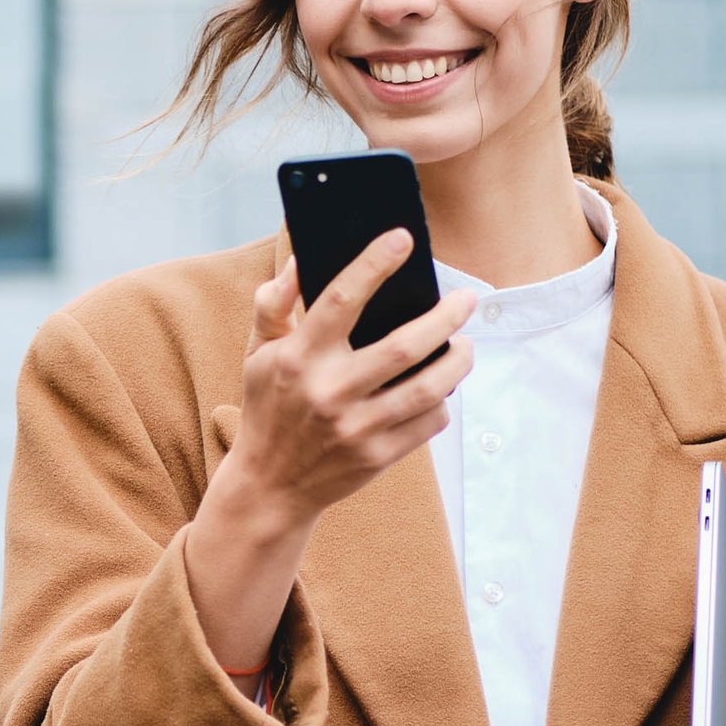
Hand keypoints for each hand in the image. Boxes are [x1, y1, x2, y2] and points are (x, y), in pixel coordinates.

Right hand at [221, 230, 478, 528]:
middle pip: (403, 346)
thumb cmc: (269, 408)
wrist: (269, 485)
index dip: (373, 265)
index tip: (401, 239)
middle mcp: (328, 391)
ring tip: (466, 344)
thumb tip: (298, 260)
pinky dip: (443, 400)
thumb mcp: (257, 354)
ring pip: (427, 388)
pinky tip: (444, 385)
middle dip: (445, 317)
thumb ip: (273, 304)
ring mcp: (355, 427)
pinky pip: (427, 422)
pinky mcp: (375, 456)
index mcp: (298, 358)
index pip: (340, 300)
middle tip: (467, 299)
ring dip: (458, 360)